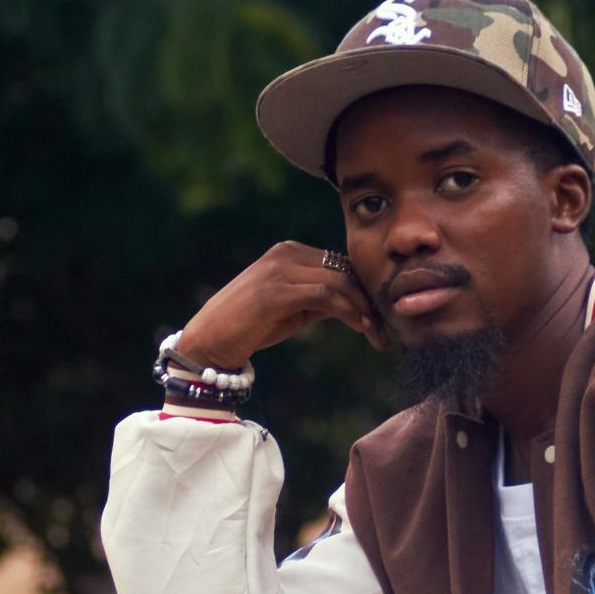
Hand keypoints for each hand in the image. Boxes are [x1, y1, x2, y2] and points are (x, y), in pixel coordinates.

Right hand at [176, 242, 388, 366]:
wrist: (209, 341)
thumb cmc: (249, 328)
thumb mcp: (291, 310)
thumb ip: (318, 300)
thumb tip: (353, 305)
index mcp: (289, 252)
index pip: (339, 265)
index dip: (363, 292)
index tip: (380, 319)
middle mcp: (286, 253)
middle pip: (344, 271)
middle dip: (369, 302)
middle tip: (385, 332)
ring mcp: (280, 269)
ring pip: (339, 282)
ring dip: (364, 311)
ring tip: (377, 336)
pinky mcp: (277, 290)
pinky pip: (326, 296)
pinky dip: (349, 312)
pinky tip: (361, 329)